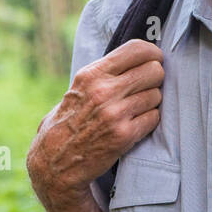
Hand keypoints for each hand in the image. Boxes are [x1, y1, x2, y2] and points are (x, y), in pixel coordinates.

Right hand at [26, 39, 164, 208]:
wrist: (55, 161)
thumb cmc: (69, 121)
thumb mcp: (79, 88)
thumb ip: (106, 73)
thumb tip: (141, 57)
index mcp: (91, 74)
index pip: (137, 49)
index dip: (153, 54)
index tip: (155, 60)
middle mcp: (103, 91)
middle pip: (154, 71)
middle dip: (155, 79)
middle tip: (147, 87)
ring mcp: (115, 113)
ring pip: (157, 95)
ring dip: (152, 102)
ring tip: (135, 109)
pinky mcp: (124, 135)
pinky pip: (154, 117)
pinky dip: (149, 120)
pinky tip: (135, 124)